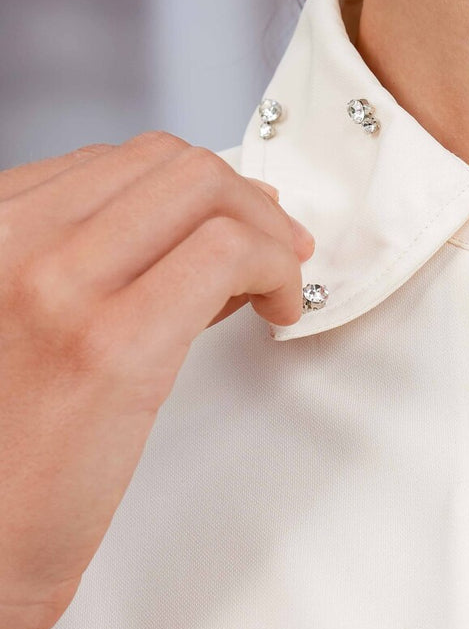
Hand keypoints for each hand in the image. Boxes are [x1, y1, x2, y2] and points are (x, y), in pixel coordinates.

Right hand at [0, 132, 314, 628]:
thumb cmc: (5, 466)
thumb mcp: (26, 336)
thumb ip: (93, 277)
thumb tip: (200, 245)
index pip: (110, 164)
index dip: (192, 193)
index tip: (232, 231)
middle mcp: (9, 241)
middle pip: (165, 162)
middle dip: (239, 199)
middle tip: (278, 250)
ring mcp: (56, 285)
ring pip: (202, 191)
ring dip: (264, 230)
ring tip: (281, 286)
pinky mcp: (112, 345)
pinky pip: (224, 253)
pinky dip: (275, 268)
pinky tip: (279, 312)